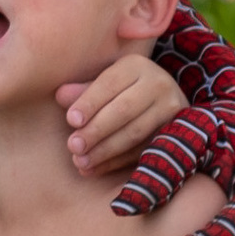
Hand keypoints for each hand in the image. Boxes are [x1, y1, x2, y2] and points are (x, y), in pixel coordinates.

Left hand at [59, 51, 182, 177]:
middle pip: (124, 109)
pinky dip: (117, 162)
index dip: (89, 102)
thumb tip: (60, 96)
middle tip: (73, 146)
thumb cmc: (122, 90)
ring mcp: (170, 109)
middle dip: (96, 130)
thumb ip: (83, 90)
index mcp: (136, 65)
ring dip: (105, 151)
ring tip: (80, 162)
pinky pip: (143, 150)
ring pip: (135, 133)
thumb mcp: (105, 83)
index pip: (109, 84)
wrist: (163, 100)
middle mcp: (158, 83)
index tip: (71, 120)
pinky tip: (95, 169)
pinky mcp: (173, 132)